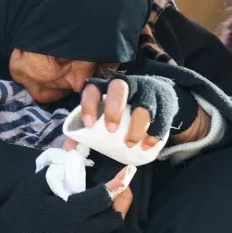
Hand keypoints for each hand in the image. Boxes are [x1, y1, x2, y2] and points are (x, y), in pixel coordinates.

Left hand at [81, 72, 206, 147]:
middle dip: (114, 109)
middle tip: (111, 130)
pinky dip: (154, 133)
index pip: (93, 87)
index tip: (89, 124)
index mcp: (106, 86)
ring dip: (136, 127)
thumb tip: (68, 148)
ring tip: (130, 144)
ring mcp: (146, 91)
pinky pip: (161, 117)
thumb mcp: (106, 115)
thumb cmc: (125, 109)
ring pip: (142, 105)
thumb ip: (86, 131)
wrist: (159, 97)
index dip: (89, 104)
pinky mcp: (163, 101)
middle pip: (119, 87)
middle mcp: (127, 84)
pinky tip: (147, 145)